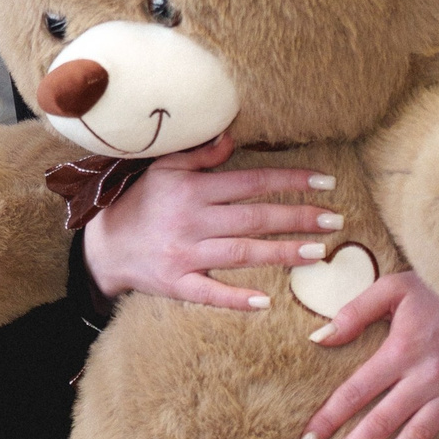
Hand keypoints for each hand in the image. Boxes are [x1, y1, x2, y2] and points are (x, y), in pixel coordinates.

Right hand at [82, 133, 347, 312]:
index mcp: (192, 189)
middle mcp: (191, 220)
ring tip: (319, 253)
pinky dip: (236, 298)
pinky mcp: (176, 284)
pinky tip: (266, 301)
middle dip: (297, 218)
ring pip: (241, 253)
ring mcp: (184, 254)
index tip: (325, 182)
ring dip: (282, 253)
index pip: (251, 182)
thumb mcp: (164, 169)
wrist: (104, 246)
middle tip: (335, 220)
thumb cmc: (141, 202)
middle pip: (254, 218)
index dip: (290, 181)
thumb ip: (200, 155)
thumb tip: (232, 137)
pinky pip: (209, 293)